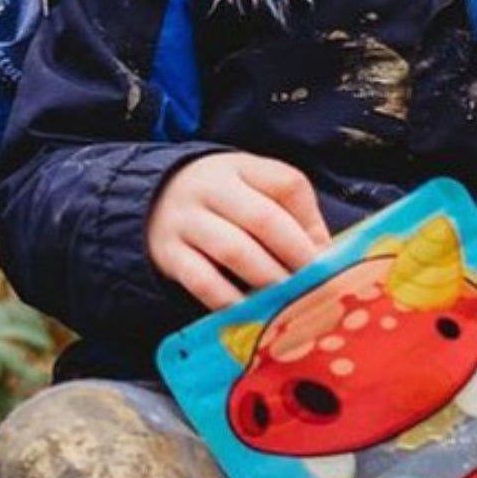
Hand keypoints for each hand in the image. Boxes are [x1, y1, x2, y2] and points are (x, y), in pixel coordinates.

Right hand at [147, 153, 329, 310]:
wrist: (150, 201)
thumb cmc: (219, 202)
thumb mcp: (251, 190)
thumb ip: (290, 215)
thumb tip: (325, 259)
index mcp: (240, 167)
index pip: (286, 183)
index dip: (313, 222)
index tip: (325, 255)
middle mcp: (210, 188)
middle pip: (264, 218)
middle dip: (296, 255)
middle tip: (315, 284)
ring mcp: (185, 220)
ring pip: (235, 251)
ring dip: (268, 279)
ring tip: (287, 299)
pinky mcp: (168, 254)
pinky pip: (203, 281)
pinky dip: (231, 300)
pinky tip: (250, 310)